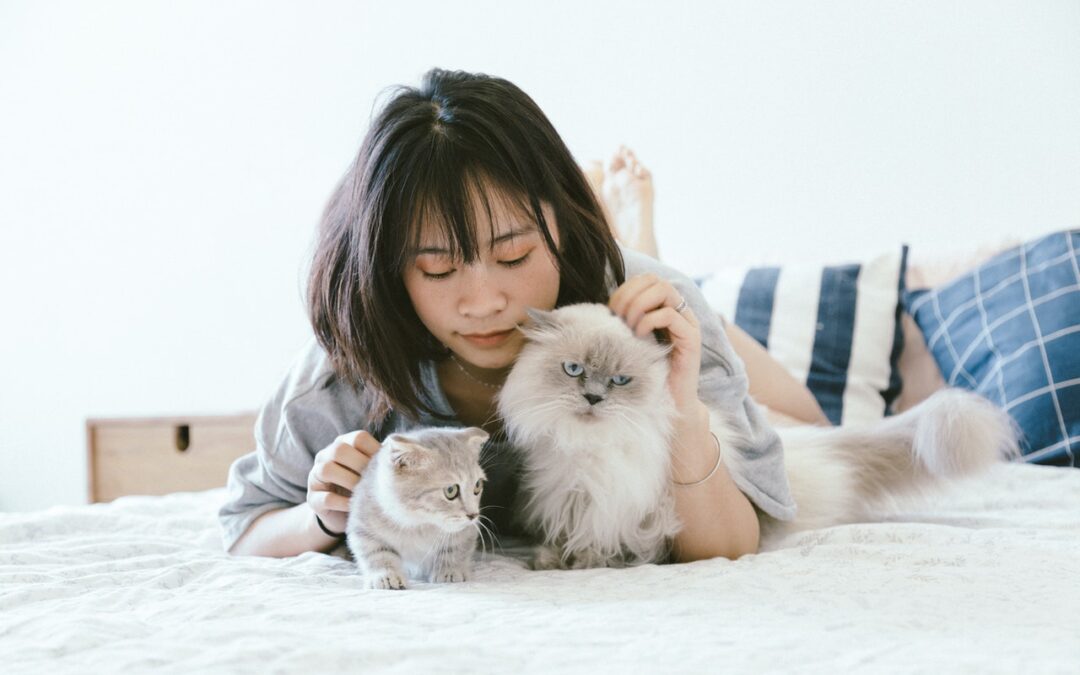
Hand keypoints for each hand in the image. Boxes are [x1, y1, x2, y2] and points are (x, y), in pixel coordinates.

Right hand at [306, 430, 380, 533]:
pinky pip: (325, 498)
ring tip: (363, 493)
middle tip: (374, 481)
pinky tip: (354, 507)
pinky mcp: (312, 499)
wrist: (341, 514)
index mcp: (343, 444)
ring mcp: (315, 477)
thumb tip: (400, 459)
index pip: (358, 438)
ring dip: (349, 481)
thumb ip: (379, 462)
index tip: (386, 467)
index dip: (374, 451)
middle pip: (339, 449)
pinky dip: (343, 503)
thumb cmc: (361, 486)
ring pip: (327, 470)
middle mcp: (325, 456)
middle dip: (360, 465)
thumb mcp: (369, 471)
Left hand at [608, 273, 701, 409]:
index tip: (611, 310)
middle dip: (630, 295)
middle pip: (656, 280)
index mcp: (666, 308)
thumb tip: (605, 308)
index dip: (626, 288)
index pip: (647, 279)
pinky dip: (649, 321)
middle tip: (618, 318)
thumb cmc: (648, 373)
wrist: (671, 402)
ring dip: (639, 305)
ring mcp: (688, 323)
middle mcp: (680, 311)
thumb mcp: (633, 341)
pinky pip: (670, 315)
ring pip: (664, 291)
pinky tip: (639, 336)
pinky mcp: (691, 338)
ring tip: (629, 326)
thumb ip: (626, 321)